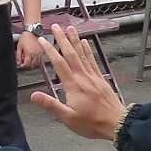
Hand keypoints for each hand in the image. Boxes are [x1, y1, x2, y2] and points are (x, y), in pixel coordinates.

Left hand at [15, 29, 47, 70]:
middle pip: (32, 64)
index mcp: (29, 53)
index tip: (21, 65)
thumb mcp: (19, 46)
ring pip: (38, 63)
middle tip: (25, 62)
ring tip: (30, 60)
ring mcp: (40, 52)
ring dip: (33, 63)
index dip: (23, 65)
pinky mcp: (43, 51)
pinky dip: (38, 60)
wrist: (32, 31)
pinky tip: (35, 58)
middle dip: (28, 65)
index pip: (27, 64)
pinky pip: (41, 59)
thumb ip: (18, 55)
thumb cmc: (25, 37)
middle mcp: (35, 53)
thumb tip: (18, 62)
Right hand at [30, 25, 127, 141]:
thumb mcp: (68, 117)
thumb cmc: (92, 123)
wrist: (117, 124)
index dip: (50, 50)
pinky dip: (88, 50)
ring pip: (82, 54)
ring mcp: (93, 77)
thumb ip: (50, 105)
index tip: (43, 40)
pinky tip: (85, 43)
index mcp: (74, 86)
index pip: (59, 64)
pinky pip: (92, 61)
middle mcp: (83, 77)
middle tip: (55, 26)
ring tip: (70, 28)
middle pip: (71, 54)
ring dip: (75, 40)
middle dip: (62, 39)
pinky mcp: (100, 79)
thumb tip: (33, 96)